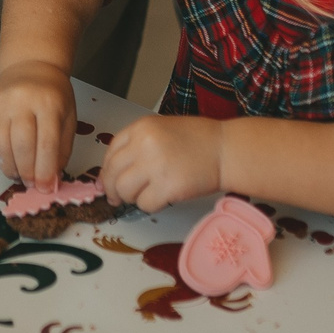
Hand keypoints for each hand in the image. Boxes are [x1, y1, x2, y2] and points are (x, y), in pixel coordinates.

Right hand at [0, 58, 79, 187]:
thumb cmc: (52, 96)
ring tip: (19, 174)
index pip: (46, 143)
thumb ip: (61, 150)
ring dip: (9, 167)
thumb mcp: (67, 119)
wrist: (30, 68)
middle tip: (31, 184)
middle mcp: (21, 100)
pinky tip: (7, 156)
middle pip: (21, 146)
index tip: (46, 188)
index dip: (45, 171)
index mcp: (48, 102)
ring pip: (0, 146)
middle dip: (26, 172)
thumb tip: (50, 180)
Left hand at [100, 113, 222, 213]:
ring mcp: (155, 166)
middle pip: (112, 173)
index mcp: (141, 127)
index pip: (110, 151)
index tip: (108, 180)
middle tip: (116, 198)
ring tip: (146, 194)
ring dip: (132, 198)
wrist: (226, 149)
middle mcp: (144, 144)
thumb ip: (138, 145)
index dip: (107, 170)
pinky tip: (162, 198)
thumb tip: (114, 171)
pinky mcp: (168, 187)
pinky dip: (150, 205)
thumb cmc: (198, 140)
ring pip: (125, 190)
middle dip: (112, 189)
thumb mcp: (162, 130)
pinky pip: (145, 204)